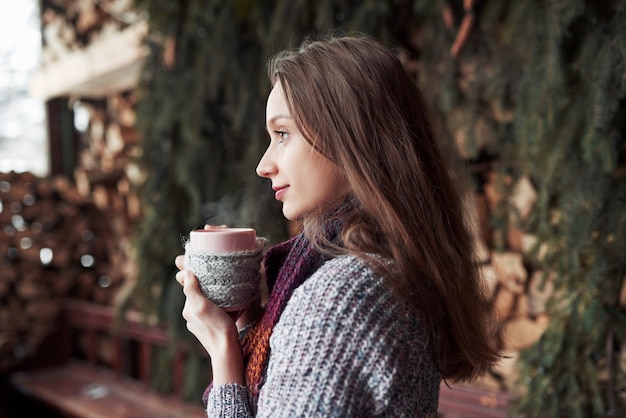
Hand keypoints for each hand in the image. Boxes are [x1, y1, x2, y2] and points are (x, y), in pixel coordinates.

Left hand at [174, 255, 243, 384]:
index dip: (192, 273)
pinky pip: (211, 311)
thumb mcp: (202, 306)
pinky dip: (216, 305)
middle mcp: (191, 315)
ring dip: (211, 295)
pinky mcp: (209, 327)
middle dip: (203, 284)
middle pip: (196, 292)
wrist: (227, 350)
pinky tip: (227, 304)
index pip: (188, 284)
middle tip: (215, 274)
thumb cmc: (217, 327)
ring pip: (204, 302)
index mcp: (188, 308)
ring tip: (223, 287)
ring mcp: (200, 322)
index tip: (199, 263)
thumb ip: (191, 290)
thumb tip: (185, 272)